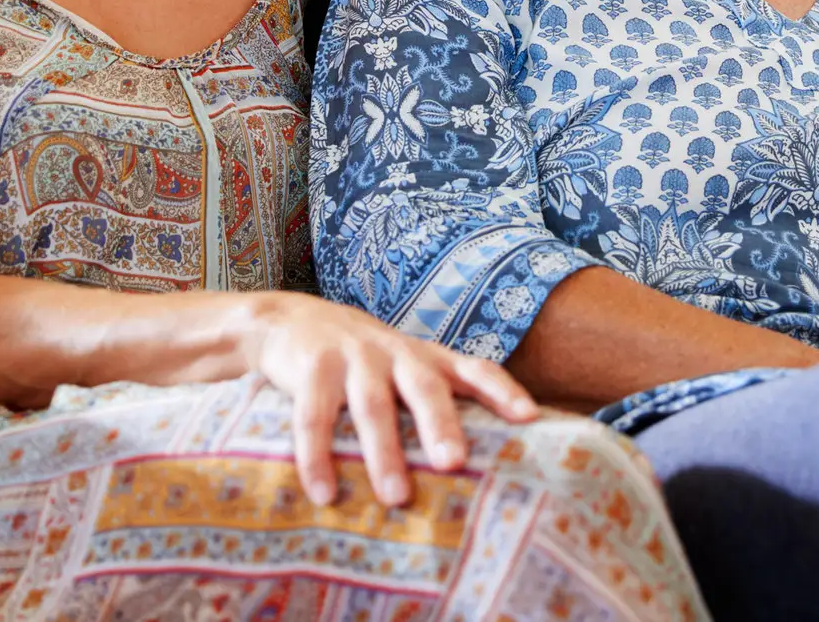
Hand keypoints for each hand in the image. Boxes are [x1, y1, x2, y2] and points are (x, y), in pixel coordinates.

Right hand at [246, 293, 537, 506]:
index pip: (475, 369)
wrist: (288, 321)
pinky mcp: (312, 367)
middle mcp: (396, 353)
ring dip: (383, 453)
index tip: (529, 417)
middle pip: (424, 388)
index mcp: (427, 357)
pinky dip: (316, 457)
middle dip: (440, 425)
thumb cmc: (362, 360)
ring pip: (371, 406)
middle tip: (454, 463)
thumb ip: (436, 399)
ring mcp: (353, 357)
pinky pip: (313, 416)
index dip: (503, 390)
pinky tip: (323, 494)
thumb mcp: (404, 368)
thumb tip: (482, 460)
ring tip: (395, 497)